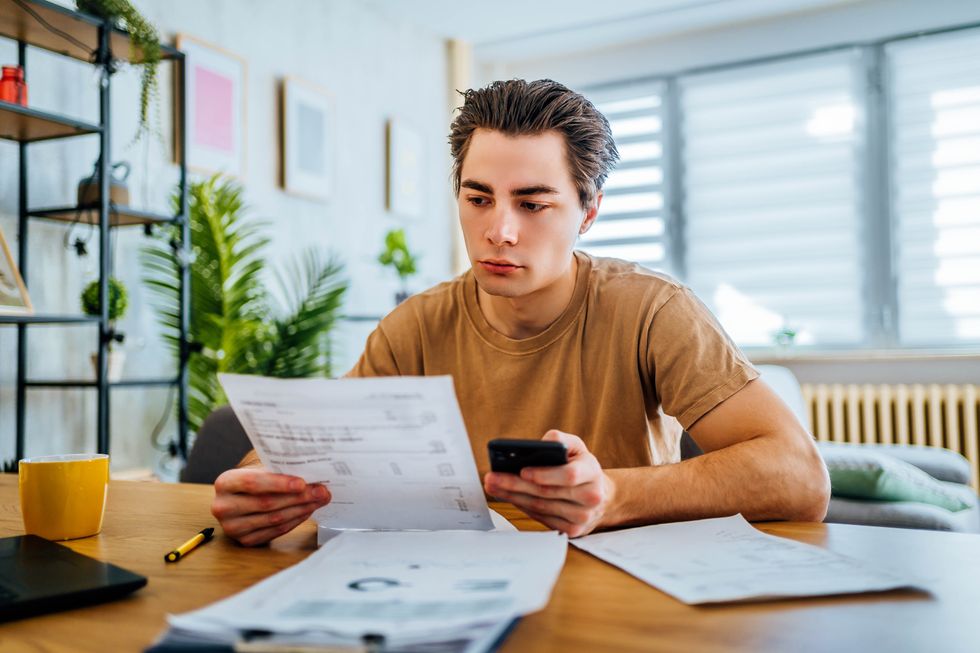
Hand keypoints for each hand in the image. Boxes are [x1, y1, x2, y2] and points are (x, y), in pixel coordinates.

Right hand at [211, 468, 330, 545]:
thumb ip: (278, 470)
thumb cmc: (255, 479)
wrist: (240, 499)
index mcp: (225, 483)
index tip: (302, 483)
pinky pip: (276, 531)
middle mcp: (224, 507)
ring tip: (320, 499)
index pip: (252, 483)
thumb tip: (312, 473)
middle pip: (266, 503)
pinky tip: (307, 511)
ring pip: (274, 519)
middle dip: (298, 497)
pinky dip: (295, 520)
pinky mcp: (245, 541)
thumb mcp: (259, 469)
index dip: (279, 483)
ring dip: (301, 509)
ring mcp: (233, 527)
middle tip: (321, 491)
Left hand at [483, 430, 615, 537]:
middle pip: (547, 493)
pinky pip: (541, 518)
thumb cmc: (582, 467)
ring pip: (540, 507)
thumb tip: (539, 444)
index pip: (568, 475)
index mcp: (592, 473)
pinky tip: (509, 497)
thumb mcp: (577, 447)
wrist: (601, 496)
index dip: (544, 474)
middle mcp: (590, 497)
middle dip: (515, 484)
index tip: (522, 470)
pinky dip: (522, 507)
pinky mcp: (572, 530)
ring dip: (514, 496)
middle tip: (493, 477)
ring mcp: (581, 517)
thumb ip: (560, 440)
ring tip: (494, 485)